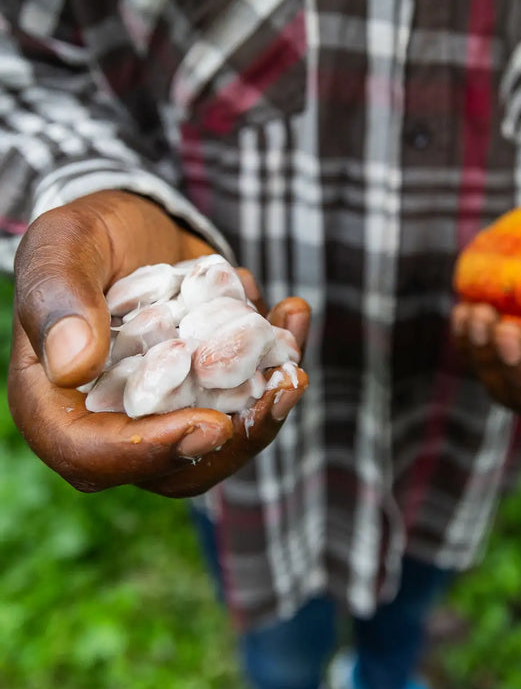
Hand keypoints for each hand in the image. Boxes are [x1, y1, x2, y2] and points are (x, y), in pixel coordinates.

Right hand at [8, 190, 308, 496]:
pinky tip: (291, 313)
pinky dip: (278, 360)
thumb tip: (74, 367)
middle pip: (172, 463)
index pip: (93, 452)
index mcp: (58, 400)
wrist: (135, 224)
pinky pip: (246, 395)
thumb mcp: (63, 246)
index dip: (151, 449)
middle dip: (235, 439)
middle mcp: (115, 416)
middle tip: (279, 393)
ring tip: (295, 365)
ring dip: (266, 410)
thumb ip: (59, 298)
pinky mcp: (208, 386)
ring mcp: (169, 407)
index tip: (210, 424)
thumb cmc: (88, 235)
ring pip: (219, 440)